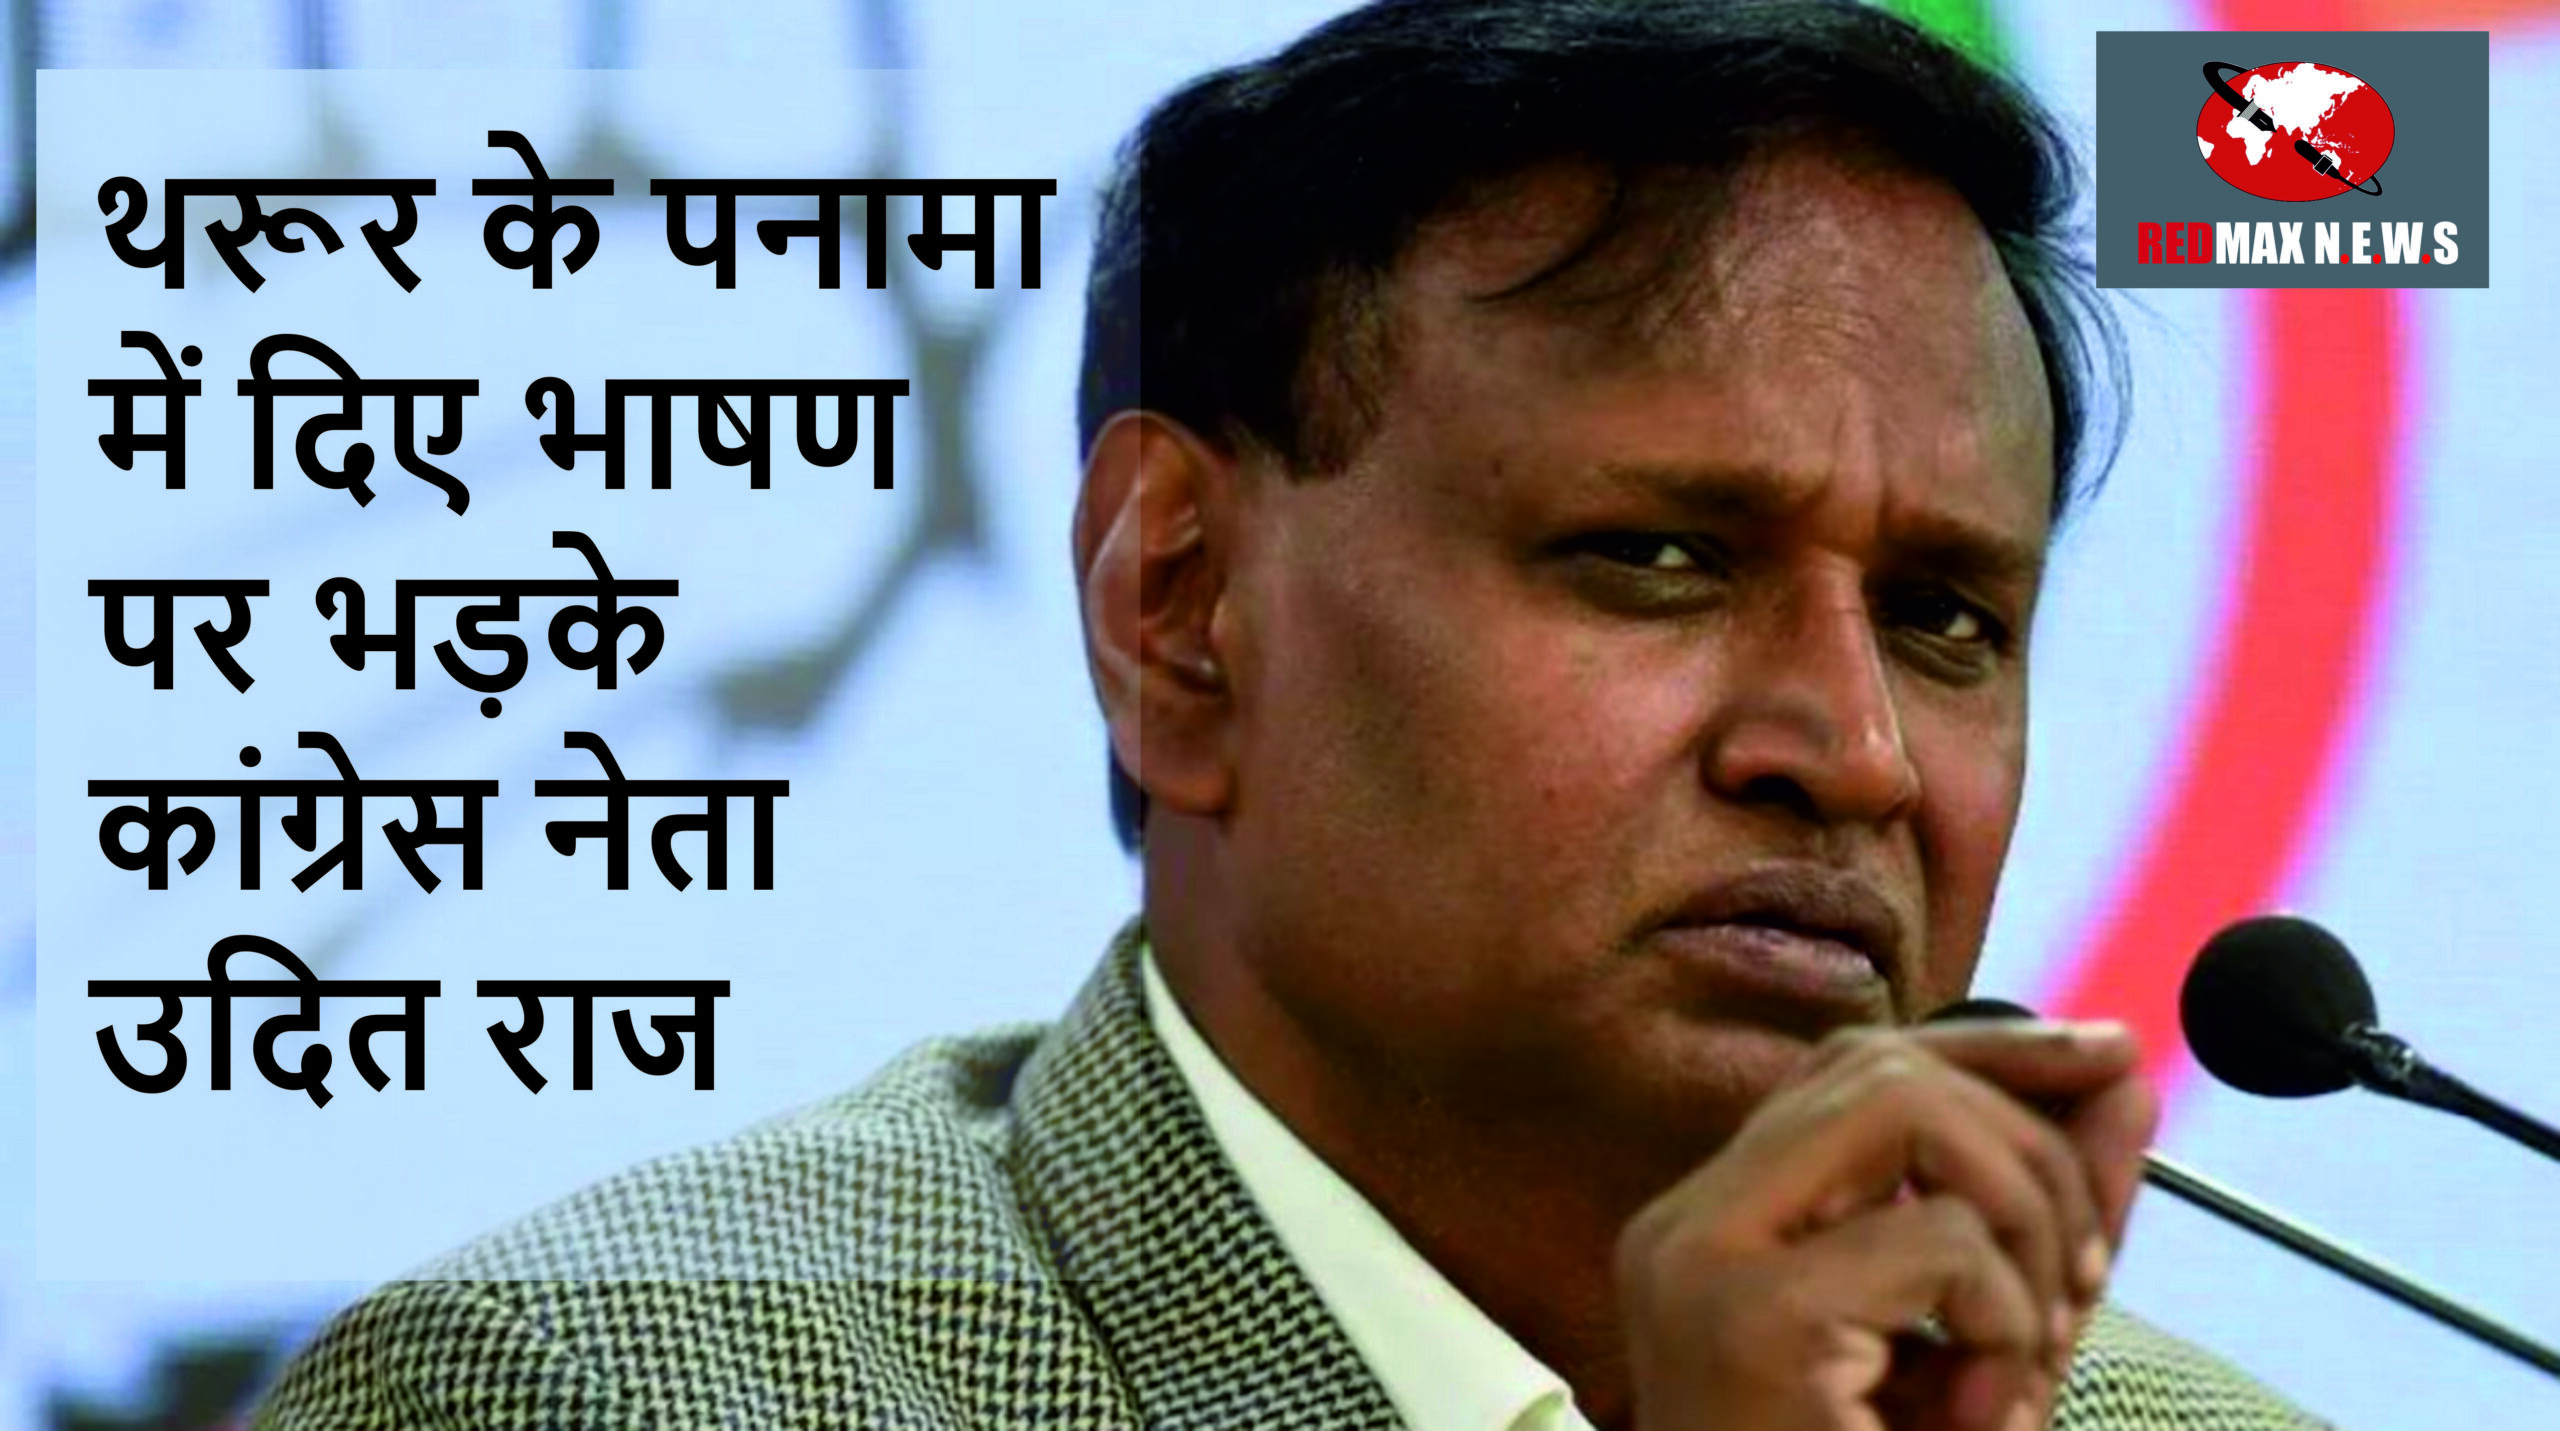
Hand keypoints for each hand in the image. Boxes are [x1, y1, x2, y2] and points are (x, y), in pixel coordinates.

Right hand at [1614, 1020, 2160, 1430]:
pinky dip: (2006, 1320)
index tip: (2106, 1057)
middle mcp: (1685, 1228)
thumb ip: (2043, 1211)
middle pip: (1885, 1069)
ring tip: (2028, 1351)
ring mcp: (1702, 1264)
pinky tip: (1985, 1412)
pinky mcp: (1753, 1320)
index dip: (1993, 1047)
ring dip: (2024, 1223)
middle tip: (2082, 1277)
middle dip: (2030, 1141)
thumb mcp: (1985, 1345)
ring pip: (1910, 1115)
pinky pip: (1940, 1243)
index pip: (1857, 1067)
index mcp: (1717, 1229)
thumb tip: (2127, 1076)